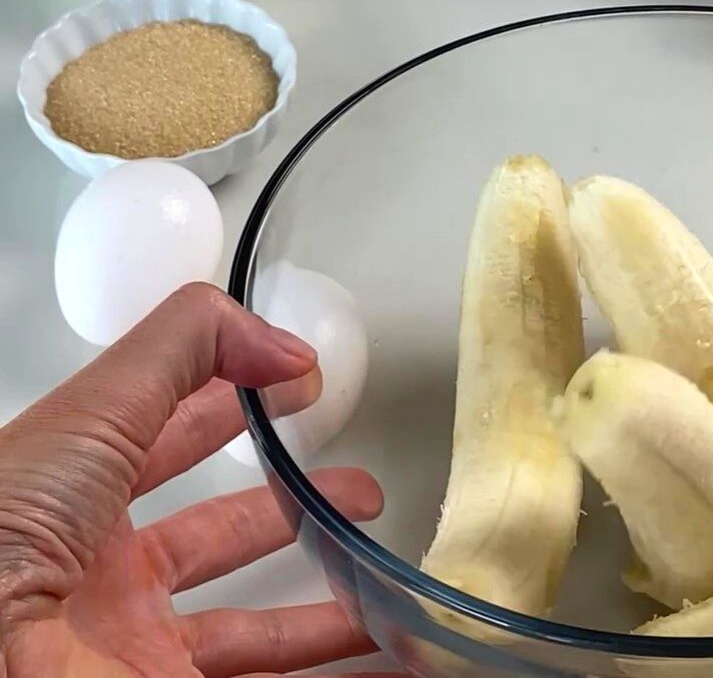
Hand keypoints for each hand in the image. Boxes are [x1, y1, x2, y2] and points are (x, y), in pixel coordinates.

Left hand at [0, 283, 398, 676]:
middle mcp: (112, 581)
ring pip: (261, 629)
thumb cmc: (2, 537)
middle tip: (355, 494)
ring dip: (331, 610)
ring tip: (390, 591)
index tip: (302, 385)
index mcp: (83, 502)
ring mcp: (143, 651)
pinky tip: (397, 670)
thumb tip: (283, 345)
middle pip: (224, 539)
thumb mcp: (93, 412)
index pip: (176, 441)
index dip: (238, 404)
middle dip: (296, 508)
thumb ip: (185, 351)